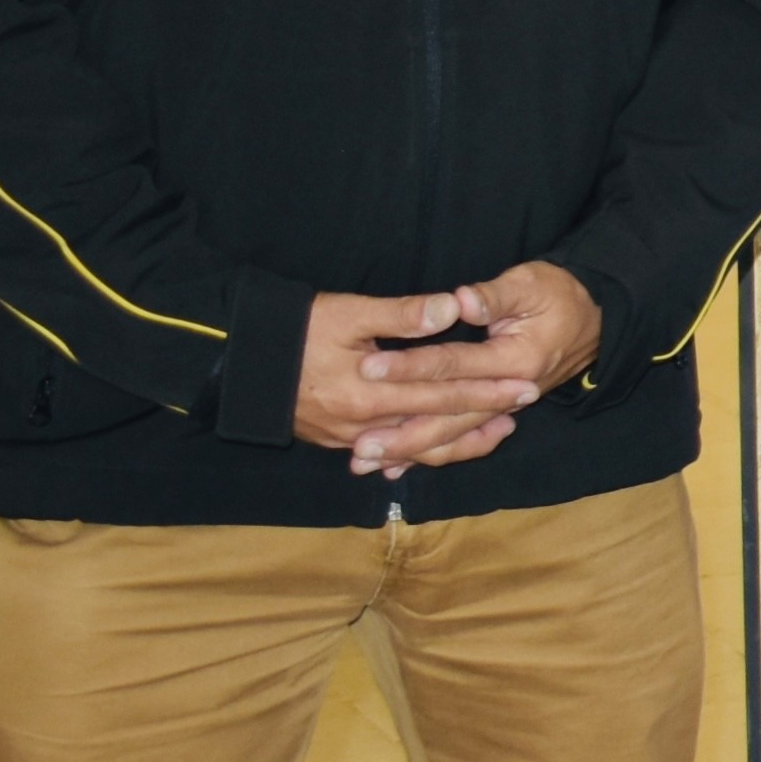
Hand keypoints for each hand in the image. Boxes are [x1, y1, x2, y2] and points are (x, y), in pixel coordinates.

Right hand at [297, 286, 522, 470]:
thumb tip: (453, 308)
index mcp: (370, 394)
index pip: (444, 394)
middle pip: (436, 427)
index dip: (488, 390)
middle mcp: (363, 425)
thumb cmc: (292, 329)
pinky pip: (387, 453)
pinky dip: (417, 452)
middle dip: (483, 418)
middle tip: (524, 406)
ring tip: (493, 432)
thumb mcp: (347, 313)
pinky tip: (435, 449)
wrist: (235, 358)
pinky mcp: (333, 439)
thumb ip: (402, 314)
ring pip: (414, 449)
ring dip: (456, 442)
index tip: (525, 384)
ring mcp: (347, 437)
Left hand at [299, 267, 598, 474]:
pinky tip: (397, 467)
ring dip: (410, 452)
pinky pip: (462, 441)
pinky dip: (429, 455)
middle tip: (359, 443)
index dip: (409, 366)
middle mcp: (510, 394)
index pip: (453, 365)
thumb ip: (494, 295)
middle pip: (450, 419)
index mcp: (515, 361)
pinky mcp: (498, 412)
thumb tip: (460, 301)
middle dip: (402, 433)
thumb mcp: (531, 283)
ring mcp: (505, 408)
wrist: (596, 318)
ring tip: (368, 461)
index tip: (368, 369)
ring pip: (453, 438)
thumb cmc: (560, 295)